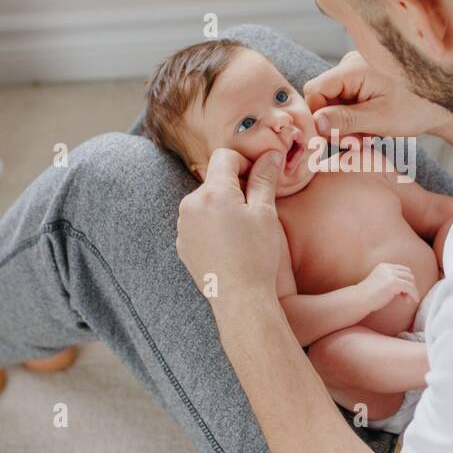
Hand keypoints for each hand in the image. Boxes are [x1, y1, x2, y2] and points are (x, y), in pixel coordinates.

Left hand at [175, 147, 282, 305]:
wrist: (240, 298)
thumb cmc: (256, 255)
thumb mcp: (265, 213)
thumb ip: (264, 178)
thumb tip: (271, 154)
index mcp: (213, 192)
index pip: (224, 157)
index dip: (245, 163)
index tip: (259, 179)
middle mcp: (190, 204)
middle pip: (214, 179)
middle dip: (234, 186)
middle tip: (255, 207)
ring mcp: (183, 225)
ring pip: (205, 200)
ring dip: (222, 205)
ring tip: (241, 229)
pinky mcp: (182, 243)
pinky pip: (197, 222)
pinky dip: (212, 224)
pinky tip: (229, 243)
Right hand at [304, 50, 452, 140]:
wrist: (445, 104)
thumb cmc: (419, 108)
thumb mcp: (380, 119)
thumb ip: (346, 120)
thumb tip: (316, 123)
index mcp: (354, 68)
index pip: (314, 90)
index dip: (317, 117)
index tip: (332, 137)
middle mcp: (351, 62)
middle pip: (323, 97)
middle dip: (334, 123)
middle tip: (355, 142)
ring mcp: (357, 69)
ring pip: (333, 101)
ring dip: (346, 124)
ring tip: (368, 136)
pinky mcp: (363, 78)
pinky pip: (345, 99)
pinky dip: (354, 117)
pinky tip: (370, 127)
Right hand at [359, 262, 418, 312]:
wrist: (359, 300)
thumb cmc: (368, 296)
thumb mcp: (380, 283)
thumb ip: (390, 280)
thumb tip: (406, 286)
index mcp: (384, 266)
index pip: (403, 270)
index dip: (406, 281)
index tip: (403, 292)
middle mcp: (388, 268)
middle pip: (409, 274)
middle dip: (410, 285)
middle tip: (405, 297)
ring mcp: (391, 274)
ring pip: (411, 281)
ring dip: (412, 291)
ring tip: (406, 300)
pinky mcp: (394, 282)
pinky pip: (410, 287)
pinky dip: (414, 294)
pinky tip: (412, 301)